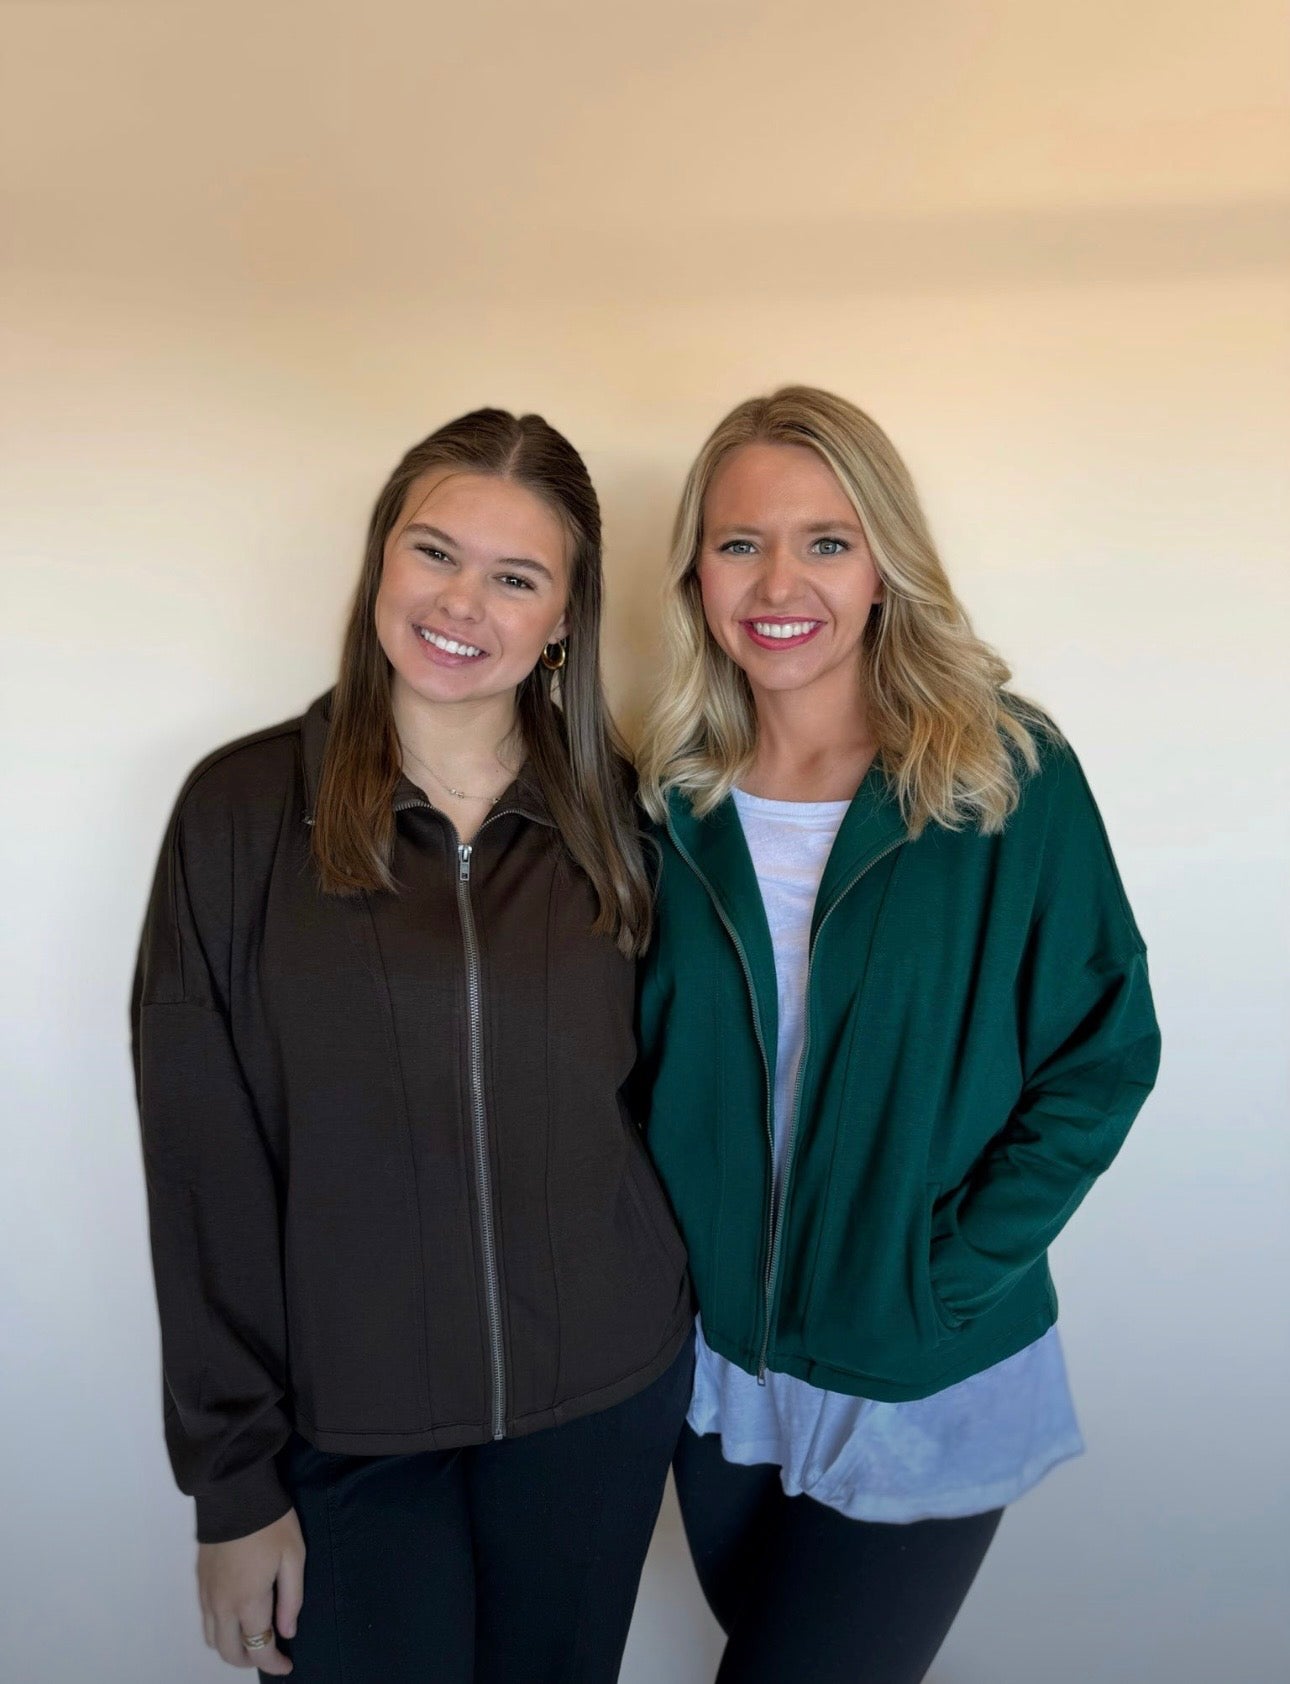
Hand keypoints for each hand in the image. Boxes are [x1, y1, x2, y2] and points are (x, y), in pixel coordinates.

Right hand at [197, 1509, 304, 1672]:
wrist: (234, 1492)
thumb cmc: (270, 1522)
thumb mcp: (294, 1556)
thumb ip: (291, 1599)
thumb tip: (287, 1631)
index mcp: (247, 1601)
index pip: (258, 1648)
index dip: (273, 1663)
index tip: (287, 1665)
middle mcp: (221, 1605)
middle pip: (229, 1652)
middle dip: (250, 1660)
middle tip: (271, 1653)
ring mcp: (206, 1594)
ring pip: (211, 1640)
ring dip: (231, 1648)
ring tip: (253, 1639)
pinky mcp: (199, 1581)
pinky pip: (204, 1620)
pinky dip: (218, 1630)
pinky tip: (235, 1618)